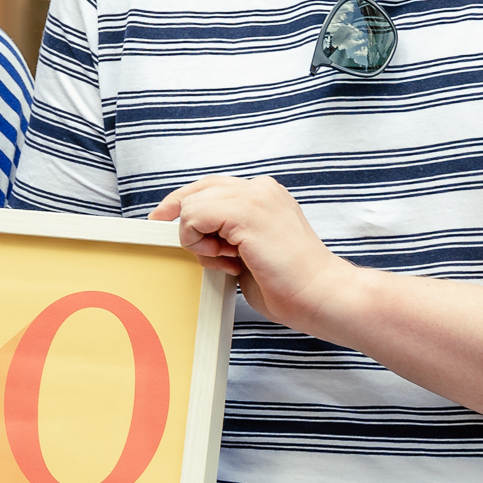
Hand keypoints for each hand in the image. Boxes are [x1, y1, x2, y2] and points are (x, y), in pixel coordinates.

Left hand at [150, 174, 352, 333]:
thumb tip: (196, 237)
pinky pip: (194, 216)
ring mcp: (254, 196)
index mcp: (264, 195)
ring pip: (192, 204)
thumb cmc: (290, 284)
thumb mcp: (249, 251)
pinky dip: (198, 241)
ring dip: (197, 238)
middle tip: (195, 250)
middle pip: (196, 189)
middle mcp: (260, 188)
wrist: (321, 295)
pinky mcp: (247, 212)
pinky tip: (224, 259)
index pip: (210, 187)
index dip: (182, 204)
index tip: (161, 220)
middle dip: (184, 221)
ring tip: (227, 260)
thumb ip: (226, 236)